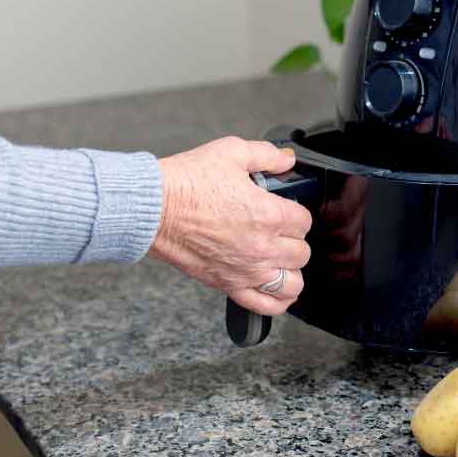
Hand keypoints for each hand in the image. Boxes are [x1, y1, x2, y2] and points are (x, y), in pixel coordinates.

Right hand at [148, 137, 312, 315]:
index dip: (296, 212)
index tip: (285, 210)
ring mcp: (247, 270)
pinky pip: (266, 305)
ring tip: (282, 261)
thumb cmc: (187, 183)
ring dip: (291, 271)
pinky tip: (278, 290)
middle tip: (280, 231)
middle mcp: (262, 247)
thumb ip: (267, 155)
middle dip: (293, 239)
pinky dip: (278, 301)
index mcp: (268, 214)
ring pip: (291, 283)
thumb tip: (287, 160)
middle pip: (301, 253)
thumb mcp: (232, 152)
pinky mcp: (228, 284)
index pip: (304, 221)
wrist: (154, 208)